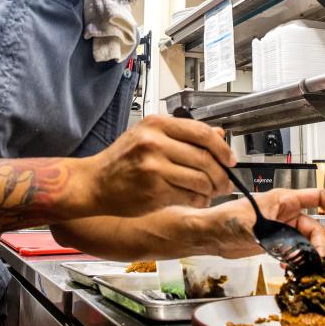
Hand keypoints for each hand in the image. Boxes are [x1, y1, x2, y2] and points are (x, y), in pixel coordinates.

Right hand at [82, 114, 234, 215]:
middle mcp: (154, 142)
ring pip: (200, 179)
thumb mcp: (149, 136)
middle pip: (205, 157)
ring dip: (212, 189)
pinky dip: (198, 200)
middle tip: (225, 182)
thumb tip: (218, 135)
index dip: (222, 147)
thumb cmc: (121, 160)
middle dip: (221, 173)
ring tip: (211, 192)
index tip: (230, 159)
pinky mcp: (154, 190)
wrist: (94, 183)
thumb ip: (183, 135)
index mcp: (156, 124)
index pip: (201, 132)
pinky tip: (196, 199)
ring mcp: (154, 167)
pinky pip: (188, 196)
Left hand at [200, 188, 324, 258]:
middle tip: (320, 259)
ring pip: (306, 240)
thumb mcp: (250, 226)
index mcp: (282, 200)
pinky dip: (298, 259)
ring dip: (309, 254)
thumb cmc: (223, 219)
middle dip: (321, 243)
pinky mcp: (274, 241)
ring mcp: (280, 227)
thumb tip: (290, 247)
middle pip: (315, 226)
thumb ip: (272, 237)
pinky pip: (295, 250)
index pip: (318, 197)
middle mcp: (284, 212)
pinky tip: (292, 266)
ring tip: (306, 265)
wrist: (209, 234)